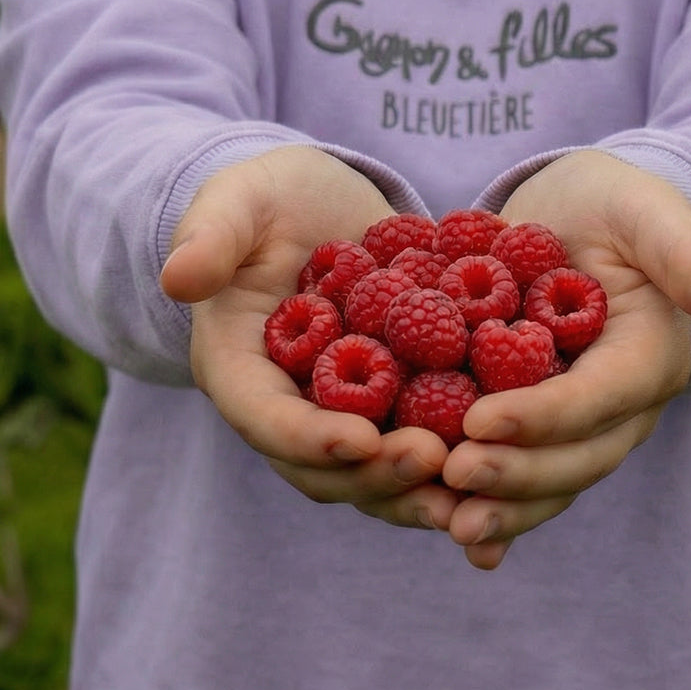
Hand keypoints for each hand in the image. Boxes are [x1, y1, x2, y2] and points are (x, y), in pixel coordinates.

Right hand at [159, 145, 459, 530]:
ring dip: (427, 488)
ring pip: (380, 471)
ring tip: (482, 483)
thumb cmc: (268, 201)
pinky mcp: (395, 405)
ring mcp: (344, 413)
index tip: (360, 440)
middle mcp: (291, 405)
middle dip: (380, 474)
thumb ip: (211, 237)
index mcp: (243, 368)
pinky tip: (513, 468)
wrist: (318, 209)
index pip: (266, 417)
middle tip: (436, 463)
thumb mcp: (236, 204)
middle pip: (328, 466)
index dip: (308, 437)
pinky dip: (461, 463)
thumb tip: (177, 277)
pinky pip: (424, 442)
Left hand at [441, 150, 690, 569]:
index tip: (480, 420)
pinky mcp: (544, 428)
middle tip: (452, 473)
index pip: (602, 397)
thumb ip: (686, 255)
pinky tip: (460, 540)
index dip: (545, 415)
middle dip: (516, 472)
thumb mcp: (645, 212)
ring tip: (446, 521)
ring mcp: (584, 425)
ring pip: (551, 480)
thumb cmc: (611, 207)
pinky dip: (497, 510)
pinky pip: (525, 474)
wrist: (576, 220)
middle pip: (577, 456)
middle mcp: (621, 406)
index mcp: (649, 357)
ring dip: (503, 507)